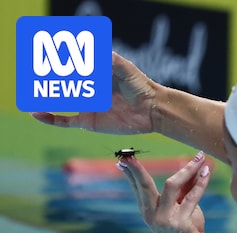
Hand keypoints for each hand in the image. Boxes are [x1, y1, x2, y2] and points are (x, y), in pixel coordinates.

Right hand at [31, 52, 156, 134]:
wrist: (151, 109)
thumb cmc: (140, 86)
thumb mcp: (125, 69)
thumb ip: (111, 60)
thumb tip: (99, 51)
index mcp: (92, 75)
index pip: (68, 67)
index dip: (55, 63)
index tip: (43, 57)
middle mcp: (86, 90)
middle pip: (60, 84)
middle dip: (46, 81)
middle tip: (31, 75)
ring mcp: (85, 106)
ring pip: (59, 101)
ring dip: (43, 98)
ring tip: (28, 93)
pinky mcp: (87, 121)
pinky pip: (65, 121)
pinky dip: (50, 118)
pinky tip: (36, 114)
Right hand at [119, 150, 210, 232]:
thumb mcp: (183, 209)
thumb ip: (183, 190)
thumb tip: (191, 167)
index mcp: (148, 212)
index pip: (137, 188)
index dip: (131, 173)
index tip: (124, 159)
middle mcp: (152, 215)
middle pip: (144, 185)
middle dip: (137, 169)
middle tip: (130, 154)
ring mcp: (165, 220)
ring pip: (172, 185)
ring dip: (188, 169)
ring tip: (200, 157)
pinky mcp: (181, 224)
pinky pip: (193, 197)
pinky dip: (201, 183)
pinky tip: (207, 172)